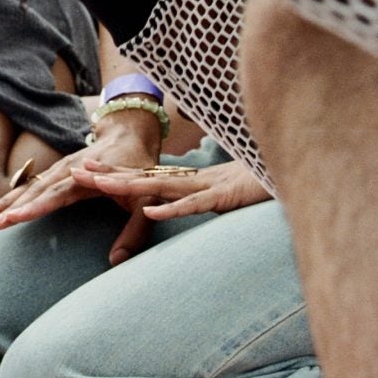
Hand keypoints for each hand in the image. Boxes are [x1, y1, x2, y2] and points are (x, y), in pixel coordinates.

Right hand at [0, 109, 167, 264]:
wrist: (131, 133)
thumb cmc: (140, 169)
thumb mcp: (145, 201)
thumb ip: (134, 232)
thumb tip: (117, 261)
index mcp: (87, 178)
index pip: (57, 194)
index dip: (36, 206)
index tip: (16, 217)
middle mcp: (69, 170)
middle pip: (36, 190)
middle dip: (13, 206)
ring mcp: (60, 169)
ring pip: (31, 186)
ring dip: (8, 200)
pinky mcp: (57, 171)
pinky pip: (33, 184)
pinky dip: (15, 195)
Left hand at [89, 157, 274, 223]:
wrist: (302, 172)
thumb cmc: (269, 183)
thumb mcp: (233, 195)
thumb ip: (213, 198)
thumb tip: (198, 204)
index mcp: (194, 182)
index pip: (149, 178)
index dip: (118, 173)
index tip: (87, 168)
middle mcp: (196, 181)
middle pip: (145, 179)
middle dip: (110, 175)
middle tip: (76, 170)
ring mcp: (209, 187)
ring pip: (161, 188)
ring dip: (128, 186)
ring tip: (98, 184)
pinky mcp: (224, 198)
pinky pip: (194, 205)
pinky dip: (171, 208)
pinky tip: (149, 210)